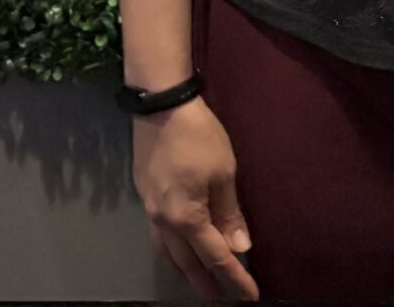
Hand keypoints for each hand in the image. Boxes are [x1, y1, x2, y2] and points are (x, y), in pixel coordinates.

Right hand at [133, 99, 259, 299]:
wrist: (159, 105)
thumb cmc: (198, 136)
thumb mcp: (224, 172)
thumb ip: (230, 213)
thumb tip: (240, 247)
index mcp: (187, 218)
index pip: (215, 258)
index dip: (234, 278)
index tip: (249, 296)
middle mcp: (164, 221)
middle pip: (187, 262)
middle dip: (205, 283)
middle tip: (221, 298)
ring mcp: (150, 209)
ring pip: (167, 252)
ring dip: (184, 270)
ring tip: (198, 280)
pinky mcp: (144, 195)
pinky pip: (158, 235)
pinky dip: (170, 250)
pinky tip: (177, 247)